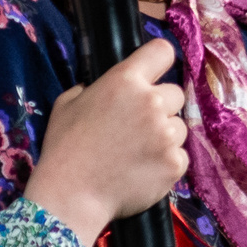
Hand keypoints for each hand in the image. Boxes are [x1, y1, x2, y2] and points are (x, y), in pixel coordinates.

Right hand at [23, 38, 190, 244]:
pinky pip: (181, 155)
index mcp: (125, 81)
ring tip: (139, 152)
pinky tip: (144, 169)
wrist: (72, 195)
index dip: (159, 61)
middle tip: (139, 125)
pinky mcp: (175, 163)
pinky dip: (167, 162)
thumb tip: (102, 88)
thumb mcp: (68, 104)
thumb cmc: (64, 148)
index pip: (162, 51)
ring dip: (165, 136)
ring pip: (180, 127)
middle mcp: (151, 102)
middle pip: (176, 93)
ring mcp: (167, 134)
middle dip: (162, 106)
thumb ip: (92, 88)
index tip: (155, 72)